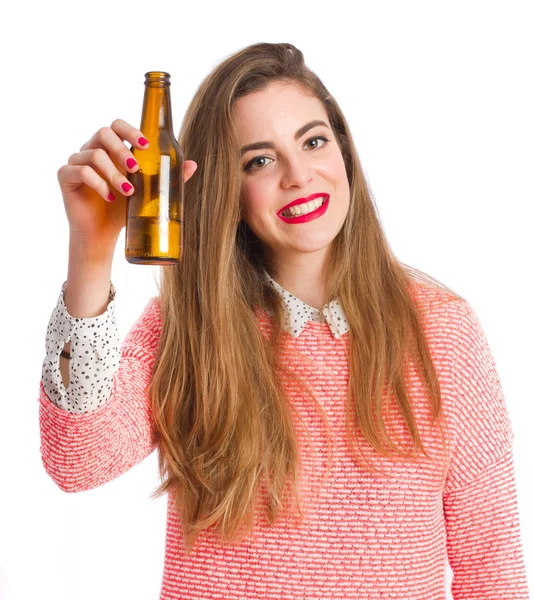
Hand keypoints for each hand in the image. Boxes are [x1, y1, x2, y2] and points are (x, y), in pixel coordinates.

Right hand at [57, 118, 197, 254]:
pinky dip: (98, 184)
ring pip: (93, 154)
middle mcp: (92, 149)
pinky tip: (110, 197)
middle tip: (136, 169)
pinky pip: (80, 171)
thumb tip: (193, 165)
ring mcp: (77, 162)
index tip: (146, 145)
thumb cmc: (123, 210)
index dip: (130, 131)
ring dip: (114, 173)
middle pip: (103, 132)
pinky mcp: (65, 177)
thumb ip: (167, 178)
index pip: (117, 126)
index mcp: (111, 148)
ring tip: (127, 192)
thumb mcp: (148, 193)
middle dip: (121, 149)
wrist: (103, 235)